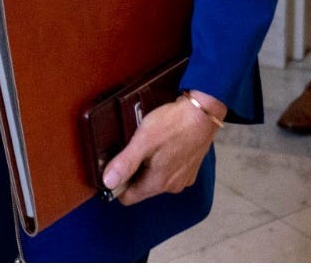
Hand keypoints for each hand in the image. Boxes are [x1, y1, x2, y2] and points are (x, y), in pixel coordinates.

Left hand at [102, 91, 222, 204]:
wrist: (202, 113)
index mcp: (158, 182)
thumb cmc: (173, 124)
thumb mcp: (142, 141)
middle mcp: (172, 186)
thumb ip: (125, 163)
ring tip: (147, 144)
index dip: (116, 184)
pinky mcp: (189, 169)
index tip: (113, 166)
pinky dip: (160, 160)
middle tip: (132, 148)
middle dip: (132, 171)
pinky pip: (167, 171)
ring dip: (146, 165)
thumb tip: (108, 182)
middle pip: (140, 188)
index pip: (128, 197)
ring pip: (154, 178)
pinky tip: (160, 144)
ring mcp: (183, 178)